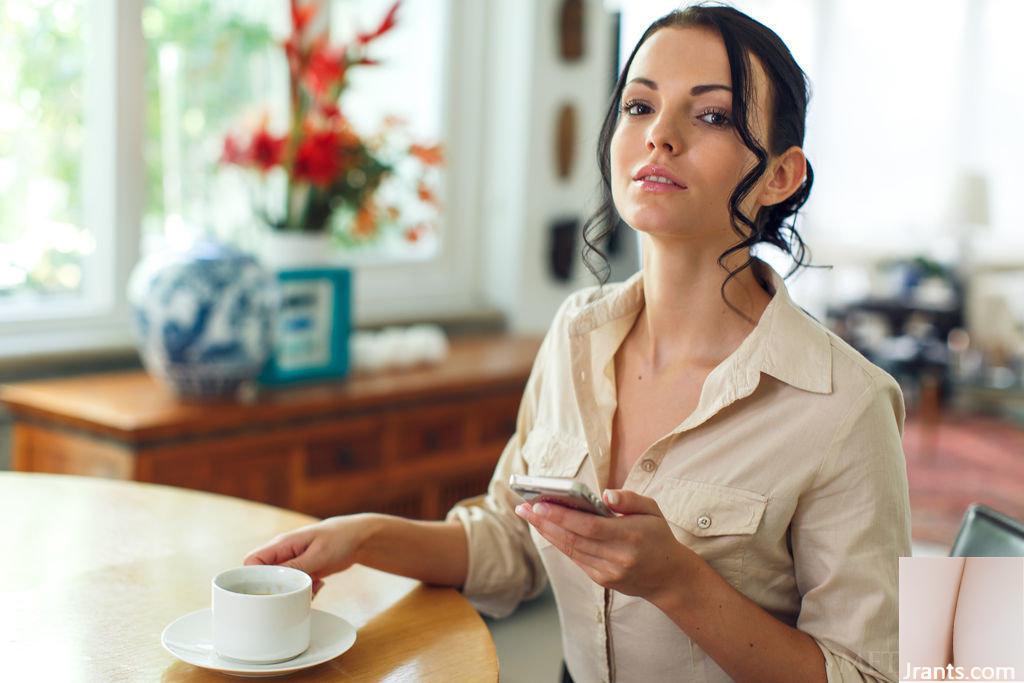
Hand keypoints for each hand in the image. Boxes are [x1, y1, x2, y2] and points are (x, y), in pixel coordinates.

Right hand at [243, 514, 375, 596]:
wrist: (360, 539)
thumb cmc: (340, 539)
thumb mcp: (318, 555)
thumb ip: (296, 567)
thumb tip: (274, 579)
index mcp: (282, 544)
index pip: (252, 561)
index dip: (252, 578)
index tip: (265, 592)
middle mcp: (283, 554)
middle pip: (263, 577)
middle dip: (276, 590)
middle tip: (294, 594)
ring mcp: (292, 563)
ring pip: (280, 585)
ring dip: (294, 592)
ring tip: (313, 586)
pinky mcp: (302, 572)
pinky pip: (295, 587)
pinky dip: (305, 591)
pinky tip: (319, 585)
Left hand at [515, 489, 702, 604]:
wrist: (670, 577)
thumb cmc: (658, 537)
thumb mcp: (652, 510)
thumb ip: (630, 499)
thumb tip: (605, 494)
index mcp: (631, 536)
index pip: (589, 526)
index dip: (561, 516)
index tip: (539, 503)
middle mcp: (618, 557)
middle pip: (574, 539)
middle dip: (545, 522)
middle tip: (523, 506)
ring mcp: (608, 572)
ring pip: (570, 550)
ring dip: (546, 532)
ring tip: (528, 515)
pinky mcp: (602, 580)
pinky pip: (576, 558)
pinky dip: (559, 543)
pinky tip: (546, 529)